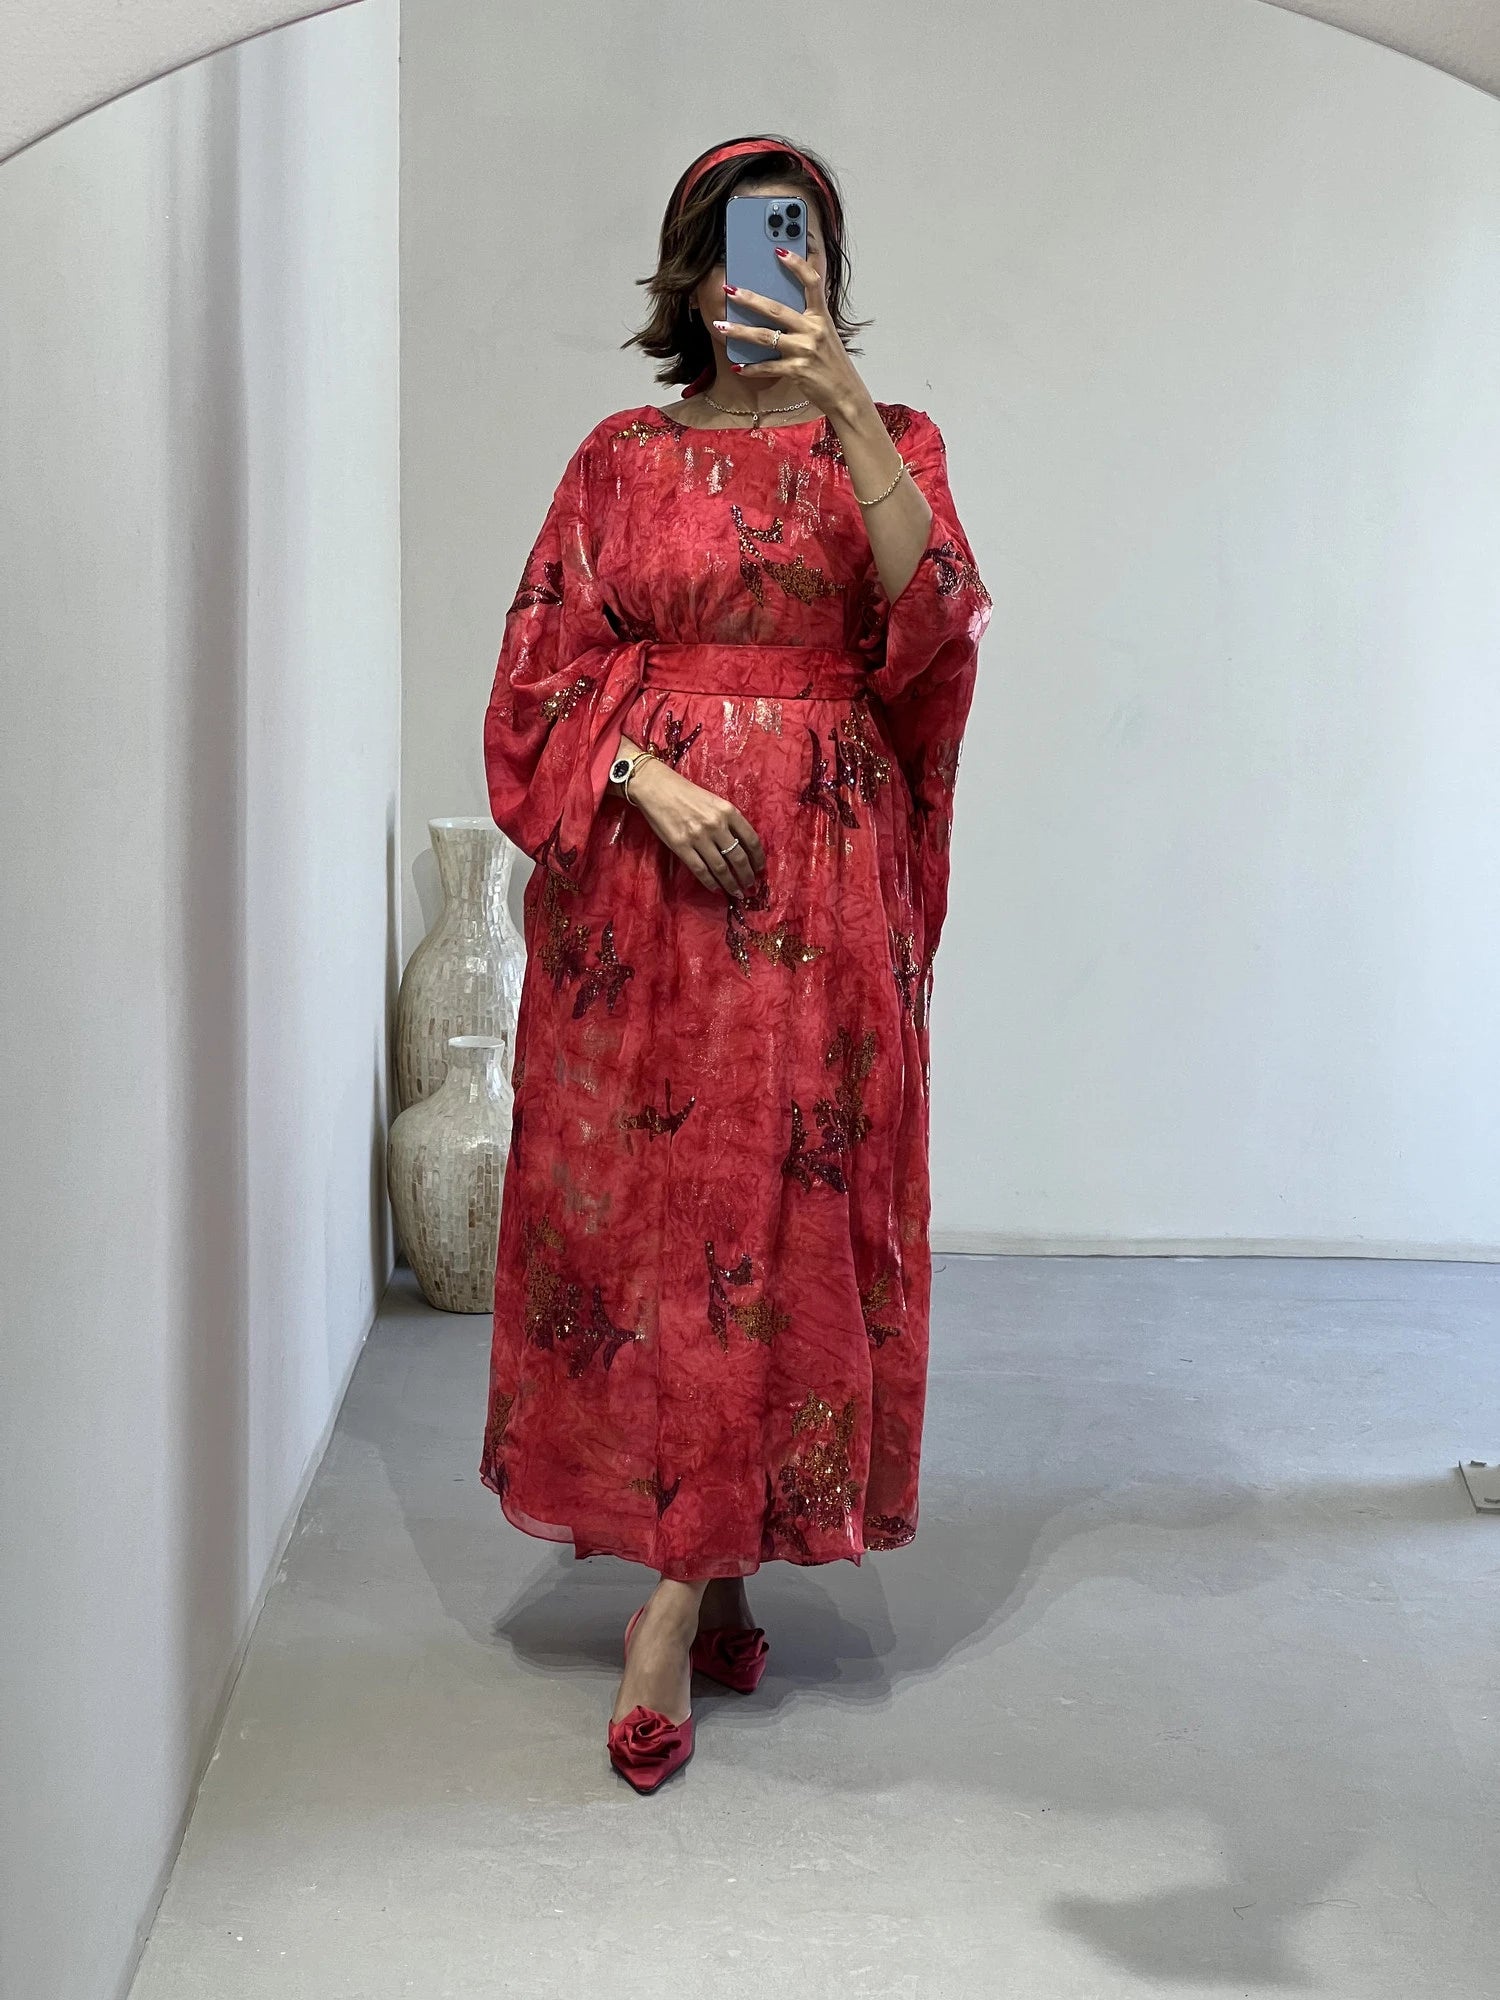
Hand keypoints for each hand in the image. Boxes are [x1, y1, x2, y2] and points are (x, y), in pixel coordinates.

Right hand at [625, 756, 765, 897]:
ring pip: (721, 868)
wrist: (657, 788)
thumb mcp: (715, 801)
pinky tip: (716, 889)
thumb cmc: (687, 793)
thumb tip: (742, 846)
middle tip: (750, 886)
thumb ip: (729, 821)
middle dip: (747, 876)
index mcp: (728, 811)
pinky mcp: (681, 846)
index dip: (758, 858)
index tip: (760, 868)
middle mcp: (716, 825)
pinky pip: (701, 870)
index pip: (751, 840)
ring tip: (737, 892)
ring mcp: (698, 837)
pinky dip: (711, 883)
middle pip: (738, 857)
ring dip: (731, 884)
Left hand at [712, 247, 871, 422]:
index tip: (779, 251)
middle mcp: (813, 330)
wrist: (846, 394)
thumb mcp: (825, 334)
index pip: (811, 282)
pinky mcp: (797, 371)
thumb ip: (806, 318)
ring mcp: (805, 350)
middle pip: (776, 309)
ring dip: (740, 331)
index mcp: (821, 316)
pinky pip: (768, 367)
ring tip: (720, 326)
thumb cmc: (832, 363)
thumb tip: (777, 306)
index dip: (796, 265)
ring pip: (766, 337)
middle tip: (729, 290)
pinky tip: (738, 367)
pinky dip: (751, 368)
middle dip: (750, 299)